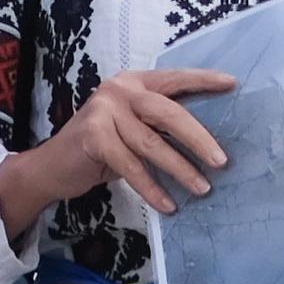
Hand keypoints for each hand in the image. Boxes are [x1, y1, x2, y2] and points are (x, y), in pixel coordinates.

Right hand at [6, 69, 236, 218]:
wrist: (51, 167)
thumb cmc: (102, 147)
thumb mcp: (133, 127)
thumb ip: (160, 123)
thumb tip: (210, 141)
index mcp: (135, 82)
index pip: (175, 78)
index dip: (203, 81)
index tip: (232, 84)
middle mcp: (120, 90)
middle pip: (169, 113)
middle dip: (199, 139)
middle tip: (222, 161)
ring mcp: (104, 111)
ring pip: (153, 143)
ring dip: (181, 170)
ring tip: (203, 188)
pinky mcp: (93, 136)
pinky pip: (131, 166)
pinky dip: (152, 188)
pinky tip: (168, 204)